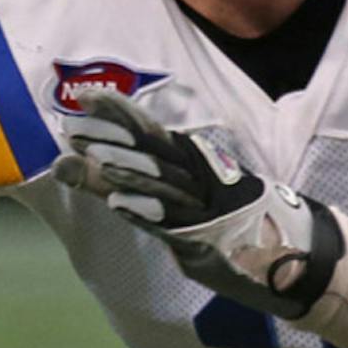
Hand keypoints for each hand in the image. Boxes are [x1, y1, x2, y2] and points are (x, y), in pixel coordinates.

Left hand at [54, 88, 341, 317]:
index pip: (147, 131)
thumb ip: (108, 181)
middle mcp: (195, 176)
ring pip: (161, 184)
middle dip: (112, 138)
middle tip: (72, 127)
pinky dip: (146, 213)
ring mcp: (202, 206)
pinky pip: (172, 224)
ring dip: (127, 171)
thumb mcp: (156, 197)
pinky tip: (118, 206)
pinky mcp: (204, 239)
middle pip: (151, 152)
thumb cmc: (210, 219)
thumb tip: (63, 162)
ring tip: (93, 159)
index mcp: (186, 160)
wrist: (284, 252)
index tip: (84, 94)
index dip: (118, 111)